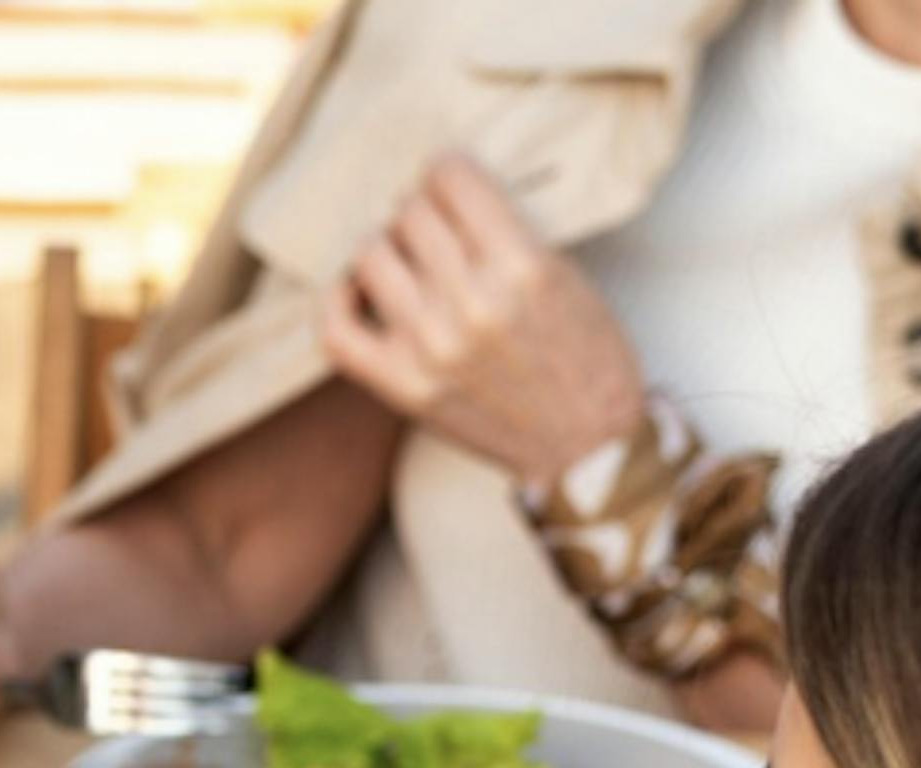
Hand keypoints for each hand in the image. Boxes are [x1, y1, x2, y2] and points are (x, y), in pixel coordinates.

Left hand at [320, 155, 646, 486]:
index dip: (444, 171)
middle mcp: (470, 305)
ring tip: (400, 255)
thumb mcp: (564, 275)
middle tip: (426, 222)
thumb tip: (441, 193)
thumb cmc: (584, 354)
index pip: (452, 180)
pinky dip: (337, 298)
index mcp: (522, 267)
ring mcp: (428, 348)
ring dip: (383, 246)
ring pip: (371, 257)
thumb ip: (507, 234)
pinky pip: (337, 329)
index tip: (445, 179)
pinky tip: (355, 287)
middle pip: (410, 216)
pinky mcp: (399, 386)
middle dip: (416, 208)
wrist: (584, 442)